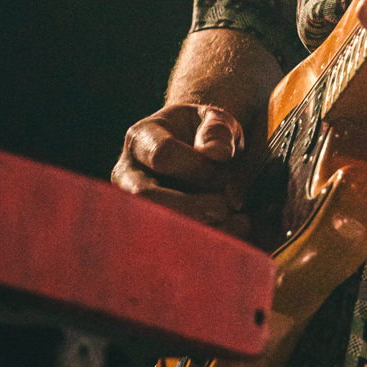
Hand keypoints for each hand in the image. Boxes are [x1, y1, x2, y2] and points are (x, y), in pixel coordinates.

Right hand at [112, 102, 249, 237]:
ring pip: (151, 227)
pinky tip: (232, 233)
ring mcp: (131, 206)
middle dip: (187, 206)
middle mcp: (127, 173)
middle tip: (223, 208)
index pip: (161, 154)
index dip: (195, 164)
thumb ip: (218, 131)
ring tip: (239, 223)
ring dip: (196, 230)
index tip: (224, 166)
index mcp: (142, 137)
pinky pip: (165, 245)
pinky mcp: (146, 231)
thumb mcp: (217, 120)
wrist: (199, 153)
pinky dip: (201, 245)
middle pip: (144, 196)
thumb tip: (217, 154)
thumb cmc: (206, 134)